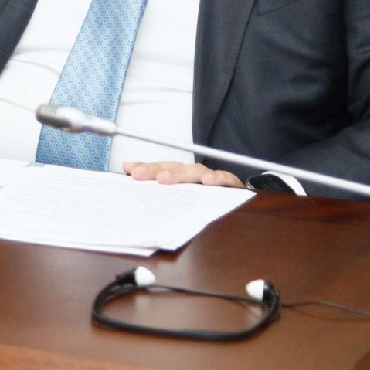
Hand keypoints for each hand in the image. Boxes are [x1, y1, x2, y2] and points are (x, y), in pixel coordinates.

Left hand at [123, 160, 243, 188]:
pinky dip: (216, 179)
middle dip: (154, 169)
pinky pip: (224, 179)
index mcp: (181, 176)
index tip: (129, 168)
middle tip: (139, 174)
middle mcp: (194, 174)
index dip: (145, 167)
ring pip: (194, 171)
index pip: (161, 168)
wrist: (240, 202)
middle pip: (173, 167)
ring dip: (179, 174)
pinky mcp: (231, 184)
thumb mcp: (182, 199)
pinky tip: (206, 182)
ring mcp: (212, 177)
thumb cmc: (207, 200)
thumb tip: (135, 184)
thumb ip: (160, 194)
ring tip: (164, 178)